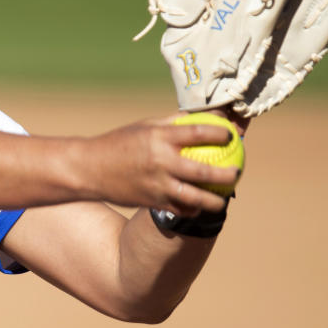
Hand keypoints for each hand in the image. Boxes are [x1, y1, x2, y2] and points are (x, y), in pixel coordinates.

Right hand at [89, 115, 240, 215]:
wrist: (90, 169)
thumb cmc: (119, 143)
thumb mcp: (144, 126)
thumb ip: (172, 123)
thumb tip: (201, 118)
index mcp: (159, 137)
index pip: (198, 133)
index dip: (219, 134)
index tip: (231, 136)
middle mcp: (160, 161)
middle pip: (203, 170)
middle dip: (226, 174)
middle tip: (237, 173)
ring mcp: (156, 184)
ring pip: (194, 197)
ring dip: (214, 200)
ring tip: (223, 199)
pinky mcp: (151, 201)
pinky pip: (179, 208)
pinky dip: (191, 209)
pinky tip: (198, 207)